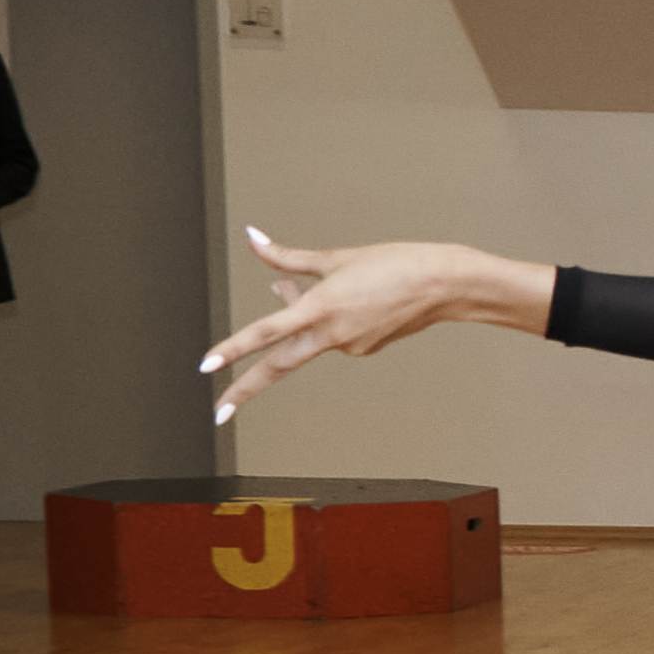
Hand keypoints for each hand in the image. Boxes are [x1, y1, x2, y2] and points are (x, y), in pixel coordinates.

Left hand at [204, 227, 535, 420]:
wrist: (447, 285)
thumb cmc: (396, 263)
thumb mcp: (337, 258)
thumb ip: (289, 258)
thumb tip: (254, 240)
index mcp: (321, 308)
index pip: (266, 332)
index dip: (232, 349)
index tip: (206, 367)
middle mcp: (332, 334)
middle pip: (279, 365)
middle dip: (245, 389)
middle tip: (217, 413)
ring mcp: (351, 346)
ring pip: (307, 337)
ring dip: (294, 317)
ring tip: (302, 286)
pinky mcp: (366, 348)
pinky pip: (331, 336)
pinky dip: (325, 320)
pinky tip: (350, 299)